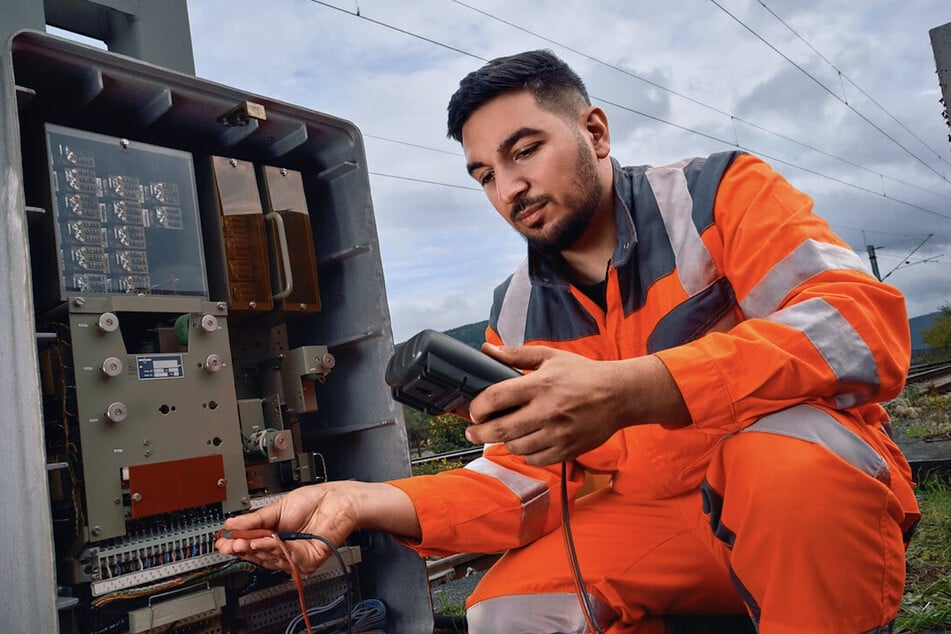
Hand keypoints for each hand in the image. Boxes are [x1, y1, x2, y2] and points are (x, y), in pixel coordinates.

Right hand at [214, 484, 356, 574]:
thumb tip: (232, 525)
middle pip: (257, 555)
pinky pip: (287, 558)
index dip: (236, 545)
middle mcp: (283, 548)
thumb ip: (254, 520)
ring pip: (270, 558)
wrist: (337, 500)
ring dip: (256, 549)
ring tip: (244, 542)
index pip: (250, 545)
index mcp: (273, 535)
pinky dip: (275, 550)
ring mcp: (294, 555)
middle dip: (242, 549)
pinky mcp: (307, 560)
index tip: (223, 542)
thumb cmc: (314, 501)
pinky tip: (265, 542)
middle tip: (229, 545)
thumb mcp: (276, 509)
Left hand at [465, 345, 689, 464]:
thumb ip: (516, 355)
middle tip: (472, 432)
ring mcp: (558, 434)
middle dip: (479, 433)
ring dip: (504, 442)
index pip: (496, 398)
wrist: (619, 395)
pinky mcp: (567, 450)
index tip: (474, 410)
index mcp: (540, 385)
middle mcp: (547, 411)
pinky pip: (535, 459)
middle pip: (500, 429)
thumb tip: (487, 349)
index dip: (478, 407)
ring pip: (516, 447)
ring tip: (503, 433)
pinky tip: (525, 443)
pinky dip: (525, 453)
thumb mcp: (550, 357)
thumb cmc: (583, 374)